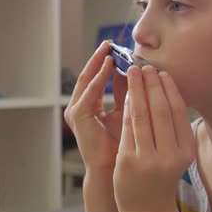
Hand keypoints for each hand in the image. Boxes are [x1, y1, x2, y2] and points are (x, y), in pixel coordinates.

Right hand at [64, 40, 127, 171]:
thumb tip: (135, 70)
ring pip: (88, 79)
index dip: (106, 62)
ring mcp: (76, 111)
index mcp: (88, 106)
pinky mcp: (78, 115)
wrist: (113, 169)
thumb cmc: (121, 143)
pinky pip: (90, 90)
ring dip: (99, 62)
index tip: (119, 48)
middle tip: (111, 42)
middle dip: (100, 57)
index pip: (97, 77)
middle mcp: (79, 106)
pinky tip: (109, 64)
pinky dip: (100, 76)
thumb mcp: (125, 110)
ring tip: (110, 48)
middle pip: (89, 75)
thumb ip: (126, 92)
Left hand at [113, 65, 194, 211]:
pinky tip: (125, 94)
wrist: (148, 208)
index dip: (169, 90)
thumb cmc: (162, 175)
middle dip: (152, 85)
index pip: (177, 113)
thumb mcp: (176, 153)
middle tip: (146, 66)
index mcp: (185, 150)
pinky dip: (126, 108)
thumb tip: (168, 91)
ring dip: (136, 90)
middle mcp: (169, 155)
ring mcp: (148, 159)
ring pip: (141, 116)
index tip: (162, 73)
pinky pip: (127, 128)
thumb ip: (174, 128)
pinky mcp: (128, 161)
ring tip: (133, 72)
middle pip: (160, 111)